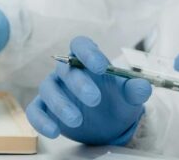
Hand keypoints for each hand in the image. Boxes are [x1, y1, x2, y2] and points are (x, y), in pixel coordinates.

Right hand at [25, 36, 151, 145]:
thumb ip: (135, 90)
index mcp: (87, 60)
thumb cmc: (116, 101)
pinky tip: (54, 132)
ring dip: (60, 104)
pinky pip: (35, 111)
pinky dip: (41, 121)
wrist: (107, 124)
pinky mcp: (44, 108)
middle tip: (95, 100)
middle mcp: (67, 71)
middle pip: (65, 68)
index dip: (88, 53)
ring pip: (48, 89)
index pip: (81, 45)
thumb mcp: (129, 97)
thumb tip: (143, 87)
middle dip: (79, 83)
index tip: (100, 66)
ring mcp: (53, 89)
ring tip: (77, 120)